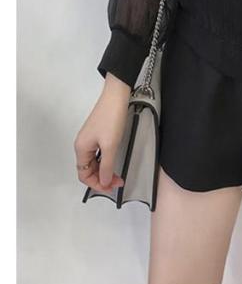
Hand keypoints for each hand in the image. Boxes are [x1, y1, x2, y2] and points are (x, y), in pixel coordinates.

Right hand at [74, 73, 130, 192]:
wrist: (116, 96)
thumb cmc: (111, 119)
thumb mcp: (110, 145)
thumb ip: (106, 166)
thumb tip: (103, 182)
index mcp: (81, 148)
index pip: (84, 175)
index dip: (97, 184)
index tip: (112, 187)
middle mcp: (82, 145)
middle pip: (88, 169)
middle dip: (102, 178)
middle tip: (118, 182)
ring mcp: (90, 138)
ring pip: (94, 162)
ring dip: (105, 170)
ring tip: (118, 174)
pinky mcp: (97, 133)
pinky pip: (98, 153)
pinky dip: (106, 160)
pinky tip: (114, 162)